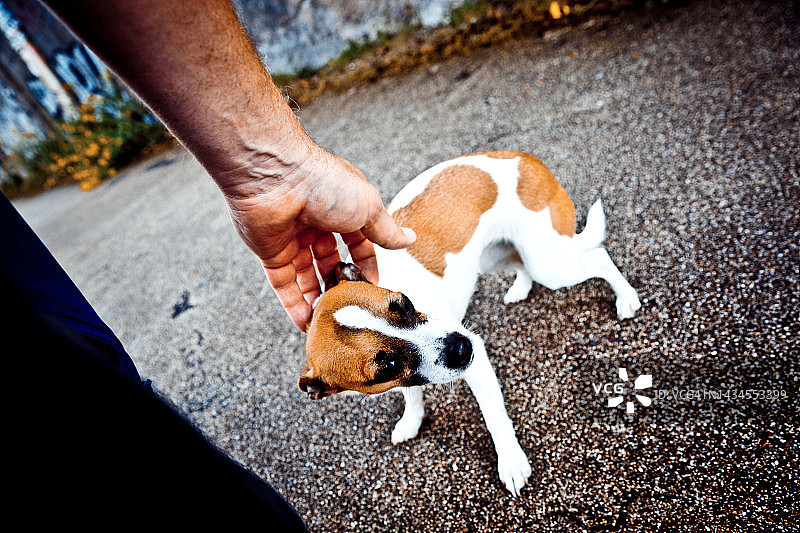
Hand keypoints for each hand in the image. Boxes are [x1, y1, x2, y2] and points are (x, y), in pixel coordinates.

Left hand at [220, 144, 414, 330]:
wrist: (274, 177)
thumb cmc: (322, 182)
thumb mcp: (368, 207)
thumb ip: (386, 230)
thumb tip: (409, 239)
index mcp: (341, 207)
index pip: (358, 243)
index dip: (366, 265)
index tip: (372, 287)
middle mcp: (316, 223)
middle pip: (330, 262)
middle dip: (340, 284)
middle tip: (350, 305)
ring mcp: (292, 239)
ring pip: (307, 276)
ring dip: (319, 299)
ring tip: (331, 320)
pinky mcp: (271, 253)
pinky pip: (284, 285)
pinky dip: (294, 305)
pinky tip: (306, 322)